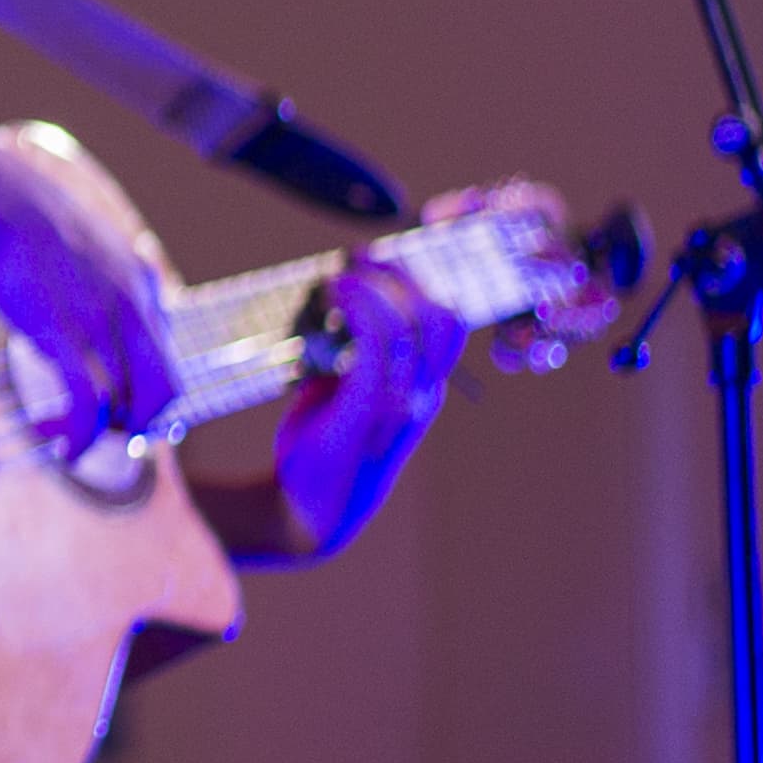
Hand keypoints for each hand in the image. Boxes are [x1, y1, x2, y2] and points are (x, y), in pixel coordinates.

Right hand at [0, 121, 180, 462]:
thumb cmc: (15, 209)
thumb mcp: (73, 235)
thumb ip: (88, 268)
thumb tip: (71, 283)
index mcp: (140, 278)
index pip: (165, 351)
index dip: (146, 387)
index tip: (119, 402)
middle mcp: (133, 304)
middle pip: (163, 388)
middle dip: (141, 421)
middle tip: (114, 436)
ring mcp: (101, 322)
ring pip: (126, 401)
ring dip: (106, 432)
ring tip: (77, 441)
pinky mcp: (64, 336)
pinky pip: (87, 404)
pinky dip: (83, 437)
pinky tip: (68, 451)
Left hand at [260, 188, 485, 557]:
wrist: (312, 507)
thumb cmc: (329, 440)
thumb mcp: (352, 389)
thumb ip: (357, 351)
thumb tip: (337, 294)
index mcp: (427, 386)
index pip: (450, 323)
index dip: (422, 281)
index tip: (380, 256)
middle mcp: (423, 394)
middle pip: (440, 318)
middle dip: (402, 276)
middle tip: (359, 256)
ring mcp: (399, 405)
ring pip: (409, 328)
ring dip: (374, 288)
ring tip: (340, 271)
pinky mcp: (366, 412)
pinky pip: (375, 350)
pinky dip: (358, 311)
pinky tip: (334, 294)